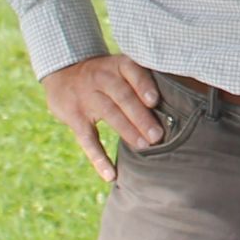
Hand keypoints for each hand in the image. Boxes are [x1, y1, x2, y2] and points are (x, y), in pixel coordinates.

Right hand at [41, 53, 163, 183]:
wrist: (63, 71)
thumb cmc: (105, 74)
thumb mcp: (119, 66)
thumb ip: (141, 80)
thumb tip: (176, 104)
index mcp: (118, 65)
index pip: (132, 72)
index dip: (143, 86)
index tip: (155, 101)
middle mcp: (102, 78)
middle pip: (123, 97)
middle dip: (141, 117)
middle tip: (157, 135)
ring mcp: (86, 98)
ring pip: (109, 114)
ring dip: (127, 132)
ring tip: (144, 147)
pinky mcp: (74, 117)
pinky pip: (87, 140)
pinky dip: (99, 159)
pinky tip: (111, 174)